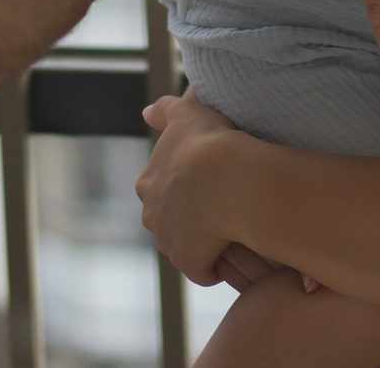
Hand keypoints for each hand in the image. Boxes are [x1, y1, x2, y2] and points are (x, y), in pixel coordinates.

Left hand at [138, 89, 249, 284]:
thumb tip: (146, 113)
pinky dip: (215, 265)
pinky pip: (203, 269)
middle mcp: (152, 214)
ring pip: (185, 245)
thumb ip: (164, 110)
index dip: (185, 187)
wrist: (225, 175)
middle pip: (169, 220)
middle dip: (188, 217)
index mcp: (148, 182)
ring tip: (231, 228)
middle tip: (219, 207)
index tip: (206, 183)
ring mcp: (169, 240)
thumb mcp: (184, 112)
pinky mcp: (189, 261)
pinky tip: (234, 249)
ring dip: (202, 241)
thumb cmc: (206, 140)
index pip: (161, 190)